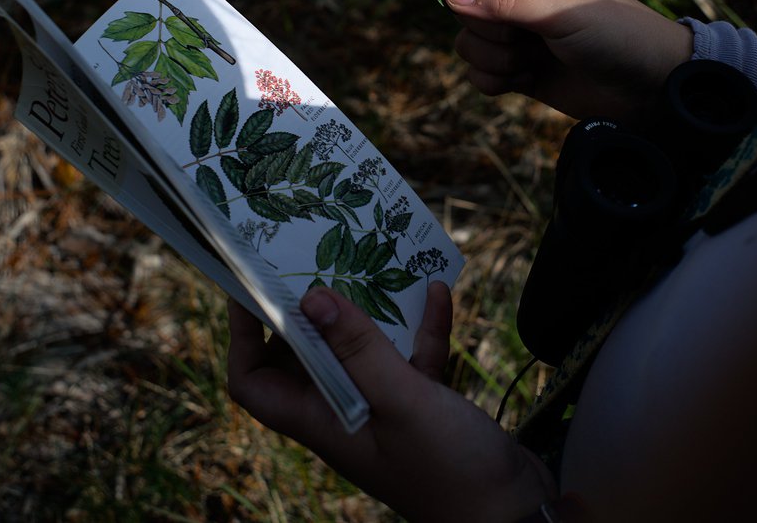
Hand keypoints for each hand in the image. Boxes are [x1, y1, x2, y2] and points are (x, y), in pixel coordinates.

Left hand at [227, 282, 555, 521]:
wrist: (511, 514)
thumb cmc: (449, 469)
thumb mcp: (400, 400)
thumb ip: (358, 349)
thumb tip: (311, 298)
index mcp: (323, 421)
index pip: (256, 381)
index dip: (245, 335)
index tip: (252, 286)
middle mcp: (345, 414)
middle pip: (305, 357)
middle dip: (308, 311)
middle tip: (314, 259)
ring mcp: (383, 410)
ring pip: (360, 351)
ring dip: (368, 314)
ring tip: (374, 267)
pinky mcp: (421, 405)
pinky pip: (411, 357)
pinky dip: (421, 329)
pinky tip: (435, 295)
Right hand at [435, 0, 693, 120]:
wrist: (648, 87)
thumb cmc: (616, 33)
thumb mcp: (560, 10)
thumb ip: (503, 1)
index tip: (450, 3)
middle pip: (461, 7)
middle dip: (486, 29)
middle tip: (524, 36)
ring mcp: (516, 34)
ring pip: (467, 44)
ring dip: (493, 59)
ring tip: (533, 60)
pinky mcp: (517, 70)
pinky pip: (479, 74)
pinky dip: (496, 81)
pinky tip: (529, 80)